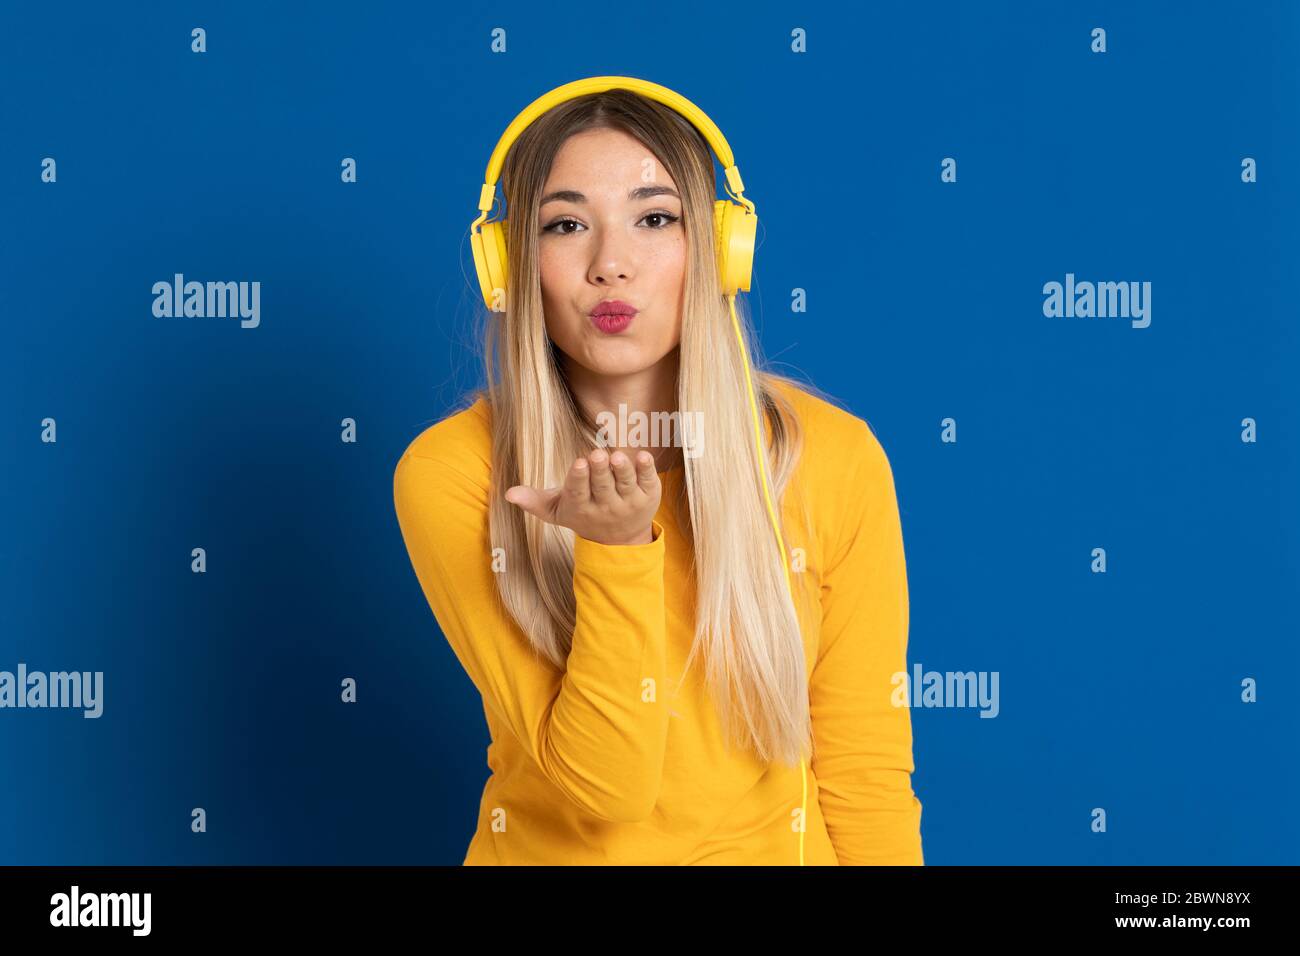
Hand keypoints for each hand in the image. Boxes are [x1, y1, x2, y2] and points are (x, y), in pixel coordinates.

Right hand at [504, 449, 659, 545]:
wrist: (620, 540)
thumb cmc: (582, 514)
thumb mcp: (557, 511)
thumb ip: (534, 501)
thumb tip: (508, 493)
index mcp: (582, 508)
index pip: (579, 493)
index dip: (579, 478)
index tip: (579, 462)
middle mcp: (607, 507)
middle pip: (602, 487)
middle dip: (599, 471)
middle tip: (596, 455)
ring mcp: (629, 502)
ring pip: (625, 484)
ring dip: (622, 470)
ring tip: (616, 456)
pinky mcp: (649, 496)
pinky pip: (649, 482)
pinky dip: (647, 470)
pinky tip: (644, 456)